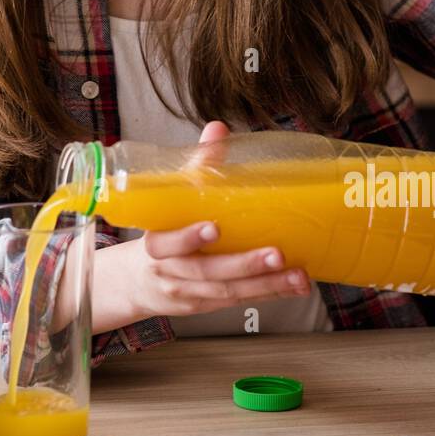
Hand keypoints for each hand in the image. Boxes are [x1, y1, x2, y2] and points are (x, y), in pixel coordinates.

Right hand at [125, 121, 311, 320]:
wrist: (137, 282)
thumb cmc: (161, 232)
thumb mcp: (170, 202)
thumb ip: (196, 167)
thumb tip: (217, 129)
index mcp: (156, 244)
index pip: (167, 243)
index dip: (188, 237)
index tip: (213, 227)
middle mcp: (171, 272)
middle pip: (207, 272)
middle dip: (243, 264)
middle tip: (275, 254)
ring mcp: (189, 292)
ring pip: (228, 291)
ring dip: (265, 284)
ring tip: (297, 274)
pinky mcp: (206, 305)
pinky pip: (239, 301)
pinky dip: (268, 294)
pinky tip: (293, 286)